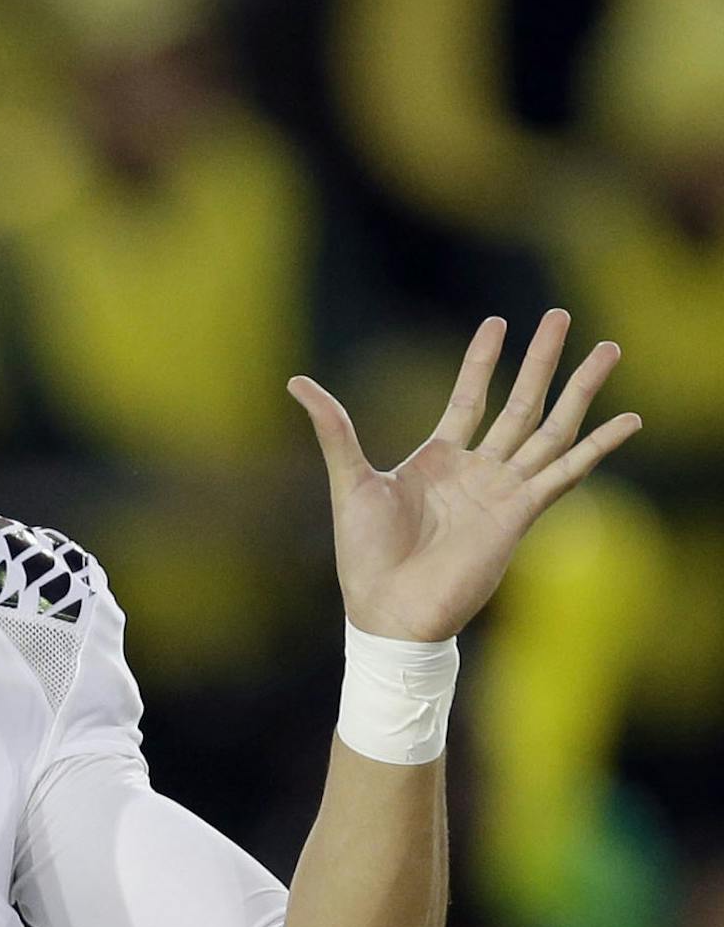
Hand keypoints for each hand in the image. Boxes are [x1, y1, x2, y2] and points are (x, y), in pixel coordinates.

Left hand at [287, 310, 641, 641]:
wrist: (388, 611)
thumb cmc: (364, 556)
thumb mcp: (348, 480)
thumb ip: (334, 429)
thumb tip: (296, 381)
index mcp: (437, 460)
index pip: (468, 397)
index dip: (482, 361)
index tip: (499, 322)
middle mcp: (476, 471)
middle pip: (519, 402)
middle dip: (542, 360)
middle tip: (563, 315)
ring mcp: (502, 491)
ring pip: (551, 428)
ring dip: (580, 390)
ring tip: (610, 349)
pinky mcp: (520, 514)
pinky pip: (566, 472)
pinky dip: (598, 446)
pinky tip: (630, 420)